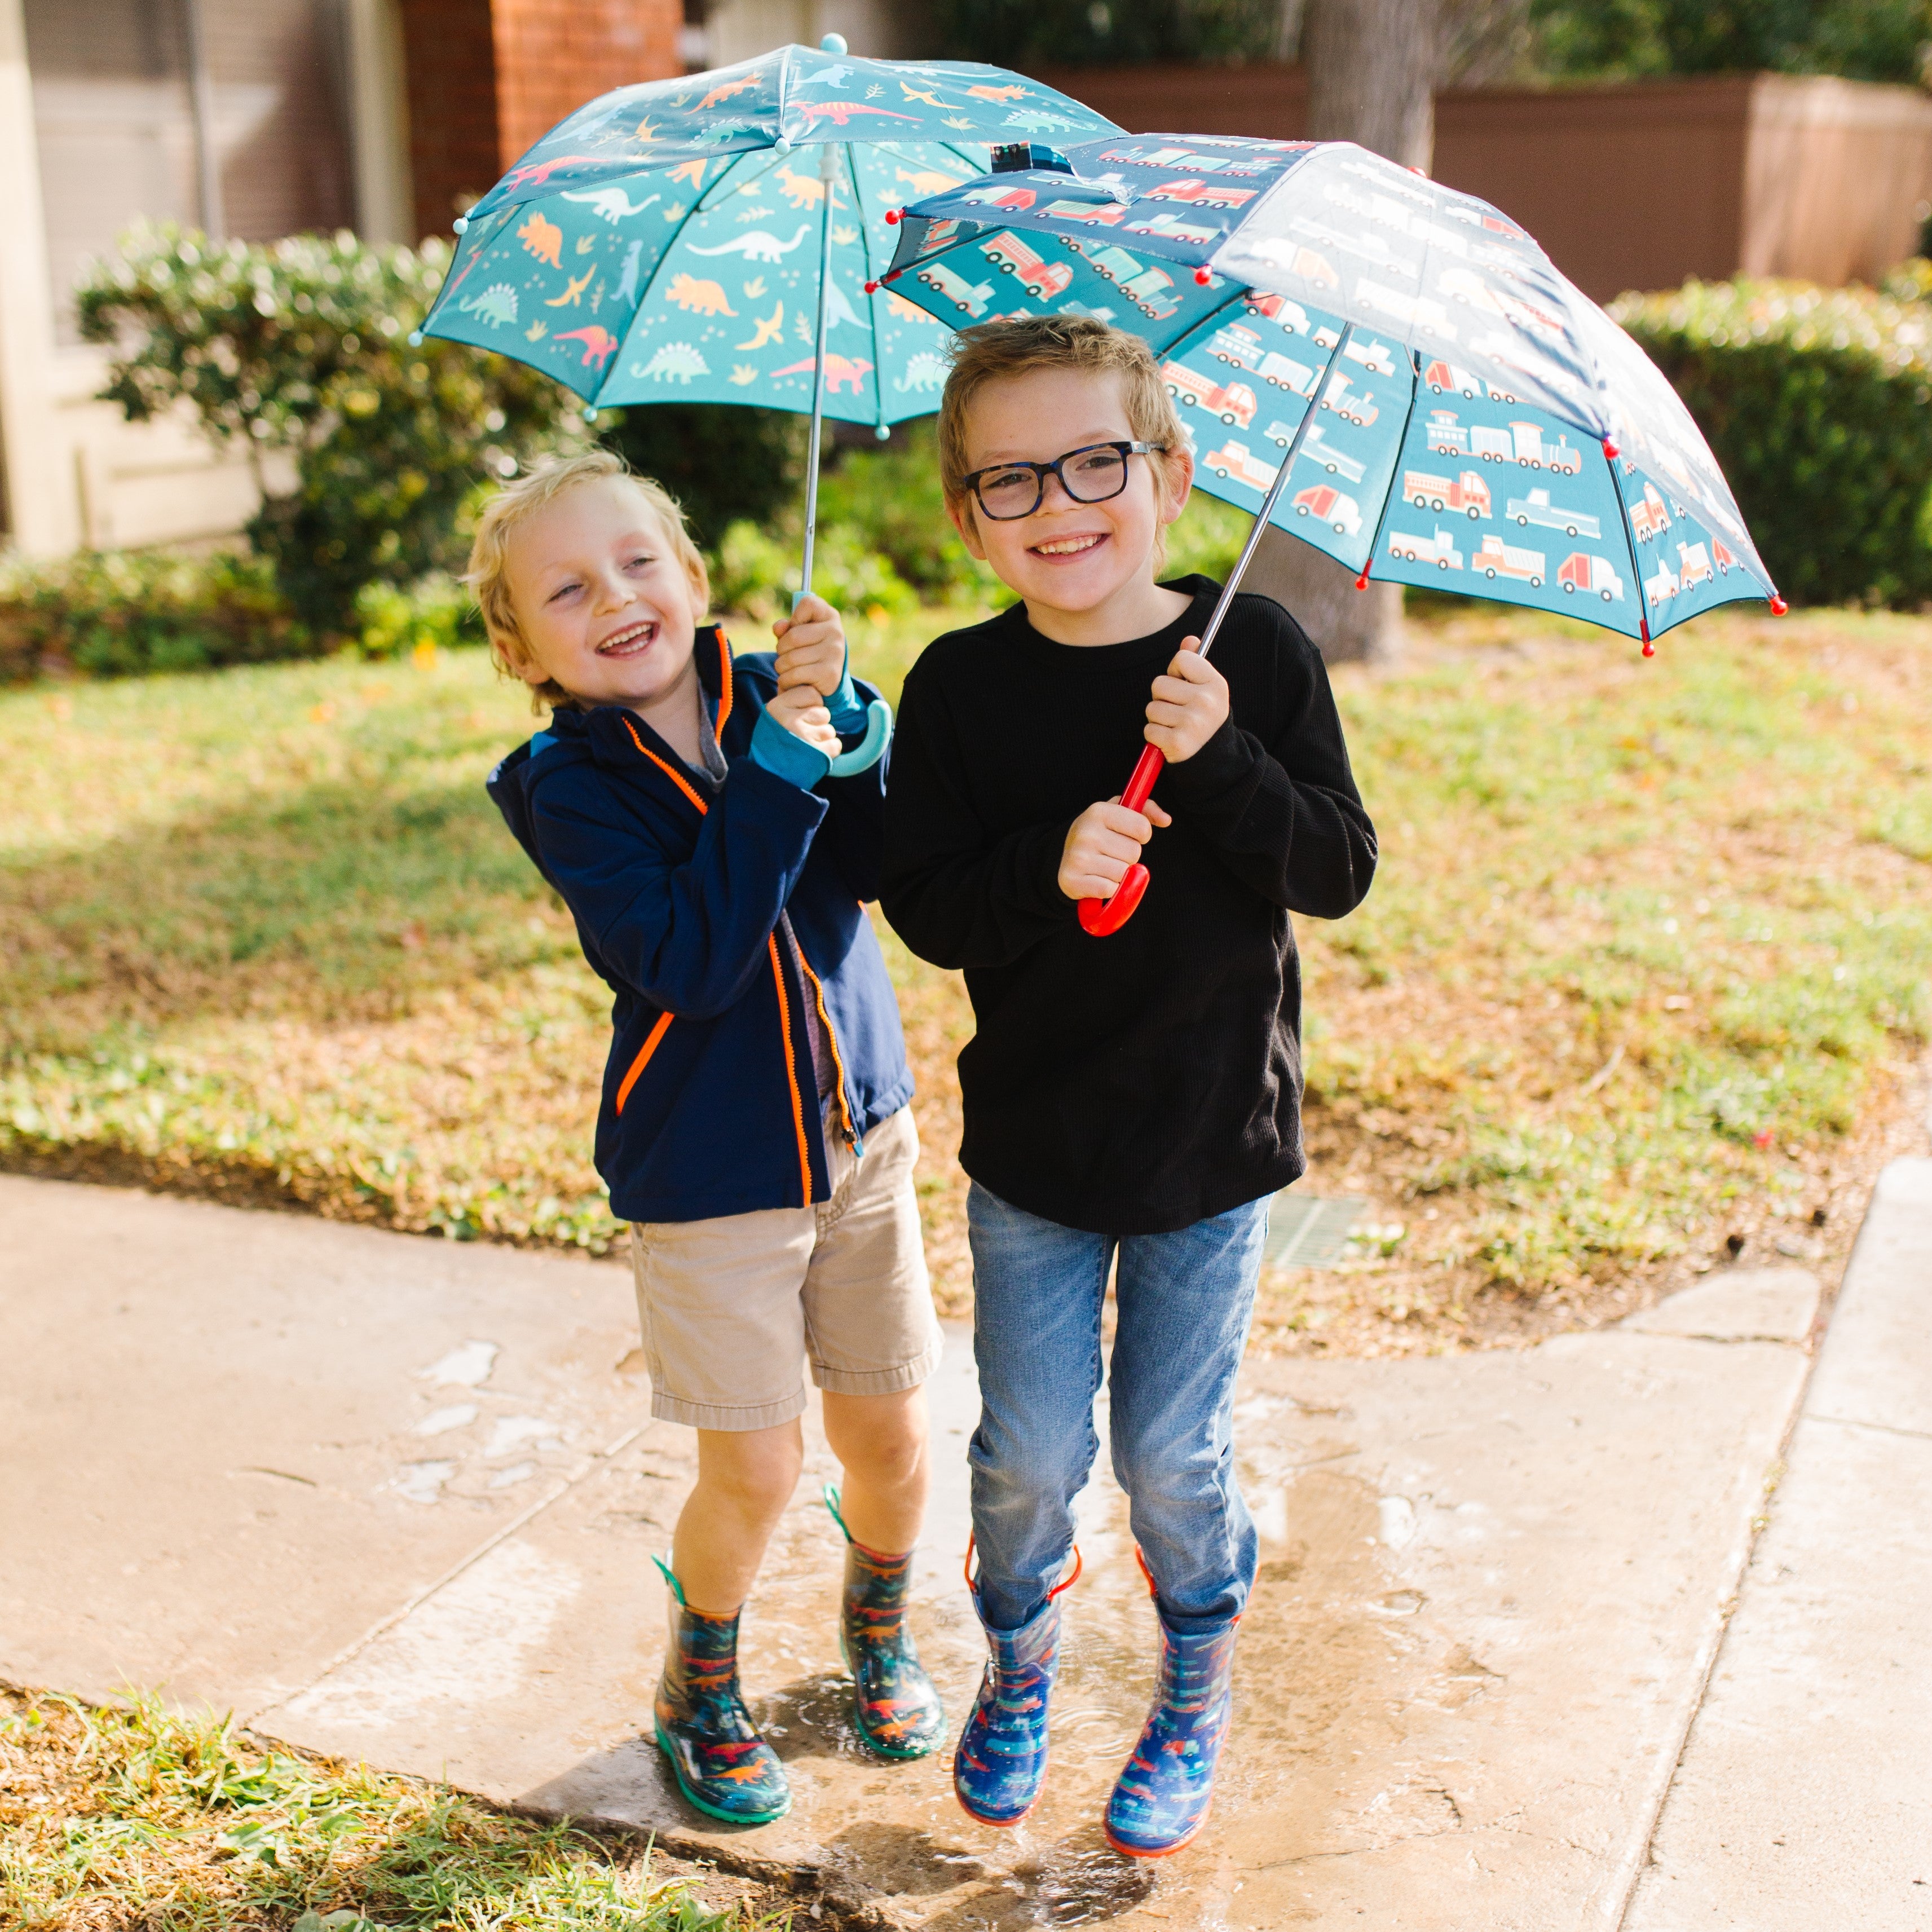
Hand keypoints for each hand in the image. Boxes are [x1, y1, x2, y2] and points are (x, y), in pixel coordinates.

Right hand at [764, 681, 838, 753]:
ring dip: (822, 739)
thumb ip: (792, 700)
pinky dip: (829, 751)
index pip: (811, 693)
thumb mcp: (775, 715)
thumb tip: (814, 685)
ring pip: (830, 729)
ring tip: (805, 746)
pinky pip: (836, 745)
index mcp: (777, 706)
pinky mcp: (815, 754)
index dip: (812, 704)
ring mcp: (802, 737)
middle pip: (824, 712)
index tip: (799, 715)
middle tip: (802, 735)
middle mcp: (789, 720)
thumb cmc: (776, 741)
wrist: (770, 774)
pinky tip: (813, 755)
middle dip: (818, 723)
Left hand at [772, 593, 847, 697]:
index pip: (808, 603)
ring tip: (787, 669)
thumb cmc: (809, 652)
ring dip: (780, 667)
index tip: (796, 629)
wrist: (826, 682)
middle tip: (785, 655)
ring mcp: (834, 653)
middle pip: (793, 636)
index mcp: (830, 616)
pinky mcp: (830, 674)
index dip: (795, 617)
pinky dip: (785, 680)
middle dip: (781, 649)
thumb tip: (779, 628)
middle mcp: (836, 632)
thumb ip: (786, 628)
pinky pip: (794, 675)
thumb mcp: (798, 635)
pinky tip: (790, 680)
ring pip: (790, 658)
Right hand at [1058, 794, 1173, 901]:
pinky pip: (1110, 890)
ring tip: (1103, 866)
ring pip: (1123, 873)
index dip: (1141, 835)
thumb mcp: (1119, 813)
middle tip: (1111, 853)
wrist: (1064, 857)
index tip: (1127, 835)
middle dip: (1127, 856)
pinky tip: (1097, 879)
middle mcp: (1086, 833)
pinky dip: (1109, 889)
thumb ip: (1146, 810)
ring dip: (1118, 874)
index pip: (1143, 828)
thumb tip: (1166, 820)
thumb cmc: (1100, 833)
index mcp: (1098, 811)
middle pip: (1134, 853)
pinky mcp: (1072, 881)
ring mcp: (1078, 858)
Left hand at [1145, 637, 1228, 762]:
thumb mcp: (1205, 688)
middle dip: (1163, 696)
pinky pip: (1149, 729)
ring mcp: (1192, 722)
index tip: (1184, 685)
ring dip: (1158, 717)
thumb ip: (1195, 663)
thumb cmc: (1202, 715)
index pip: (1181, 659)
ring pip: (1151, 707)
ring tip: (1175, 725)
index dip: (1176, 672)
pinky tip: (1171, 738)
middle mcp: (1206, 702)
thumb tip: (1189, 640)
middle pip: (1159, 683)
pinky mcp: (1178, 742)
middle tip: (1178, 709)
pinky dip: (1155, 735)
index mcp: (1216, 684)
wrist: (1211, 755)